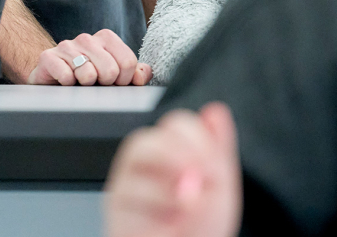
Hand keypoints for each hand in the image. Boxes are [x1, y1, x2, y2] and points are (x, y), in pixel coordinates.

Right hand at [27, 29, 151, 84]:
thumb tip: (142, 74)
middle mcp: (86, 38)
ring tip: (79, 82)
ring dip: (86, 85)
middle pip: (111, 70)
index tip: (114, 83)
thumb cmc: (88, 78)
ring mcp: (66, 46)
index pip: (128, 62)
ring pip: (89, 74)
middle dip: (105, 84)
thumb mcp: (115, 76)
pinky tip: (65, 82)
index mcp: (106, 38)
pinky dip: (68, 85)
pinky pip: (66, 76)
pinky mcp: (48, 57)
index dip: (124, 80)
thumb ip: (135, 73)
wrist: (53, 80)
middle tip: (95, 84)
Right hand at [104, 104, 241, 236]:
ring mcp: (127, 187)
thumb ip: (217, 148)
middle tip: (198, 177)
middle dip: (177, 151)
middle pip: (148, 136)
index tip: (212, 164)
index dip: (196, 137)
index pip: (176, 125)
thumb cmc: (201, 231)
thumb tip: (215, 111)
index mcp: (171, 156)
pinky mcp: (116, 209)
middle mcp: (144, 168)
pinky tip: (172, 218)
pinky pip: (130, 190)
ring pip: (135, 154)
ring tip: (189, 202)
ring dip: (170, 178)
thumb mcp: (220, 187)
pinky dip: (159, 203)